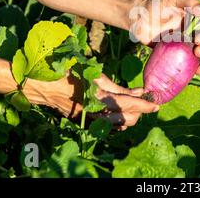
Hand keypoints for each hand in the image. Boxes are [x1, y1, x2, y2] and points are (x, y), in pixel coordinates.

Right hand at [24, 73, 158, 129]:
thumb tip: (137, 91)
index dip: (145, 105)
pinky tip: (120, 110)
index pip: (128, 104)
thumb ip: (116, 86)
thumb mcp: (95, 76)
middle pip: (127, 118)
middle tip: (145, 101)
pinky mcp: (85, 122)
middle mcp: (96, 112)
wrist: (43, 86)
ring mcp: (90, 119)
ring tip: (134, 105)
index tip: (156, 104)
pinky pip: (108, 124)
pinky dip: (118, 119)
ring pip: (119, 123)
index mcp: (99, 98)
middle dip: (139, 111)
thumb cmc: (69, 73)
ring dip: (130, 115)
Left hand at [131, 0, 199, 73]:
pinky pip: (192, 64)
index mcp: (199, 18)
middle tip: (197, 39)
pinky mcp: (178, 56)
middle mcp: (196, 32)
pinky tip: (198, 69)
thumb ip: (188, 1)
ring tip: (197, 52)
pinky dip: (198, 68)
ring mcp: (188, 45)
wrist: (138, 18)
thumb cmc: (156, 4)